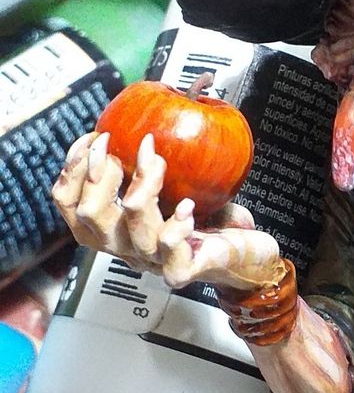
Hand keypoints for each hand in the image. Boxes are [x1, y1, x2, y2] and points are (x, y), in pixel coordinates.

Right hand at [52, 131, 284, 291]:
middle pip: (89, 215)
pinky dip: (176, 222)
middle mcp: (126, 246)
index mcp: (116, 227)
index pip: (69, 204)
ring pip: (130, 223)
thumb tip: (142, 121)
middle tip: (124, 146)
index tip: (95, 136)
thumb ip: (151, 161)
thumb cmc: (210, 217)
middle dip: (101, 172)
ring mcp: (151, 260)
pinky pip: (168, 247)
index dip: (73, 168)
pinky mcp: (179, 271)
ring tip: (160, 162)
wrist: (246, 253)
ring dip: (144, 184)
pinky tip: (187, 206)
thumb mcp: (174, 183)